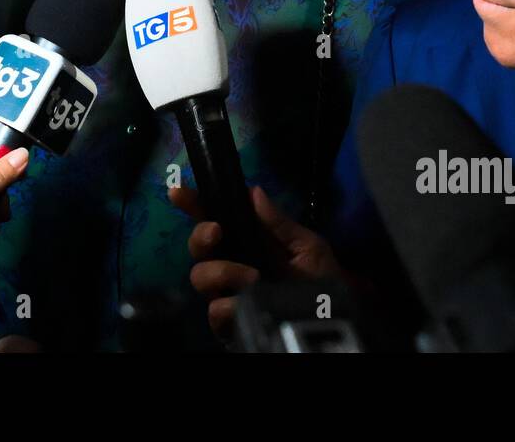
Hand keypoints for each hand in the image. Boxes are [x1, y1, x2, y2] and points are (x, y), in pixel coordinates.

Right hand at [169, 185, 342, 338]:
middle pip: (197, 246)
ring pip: (199, 276)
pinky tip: (246, 300)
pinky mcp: (231, 321)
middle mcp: (231, 264)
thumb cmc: (321, 278)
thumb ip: (279, 223)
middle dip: (200, 235)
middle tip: (217, 232)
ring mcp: (228, 293)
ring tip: (252, 276)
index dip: (193, 204)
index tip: (179, 192)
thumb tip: (254, 192)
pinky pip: (214, 310)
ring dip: (221, 271)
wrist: (335, 318)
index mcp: (247, 240)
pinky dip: (227, 303)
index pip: (213, 218)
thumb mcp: (307, 245)